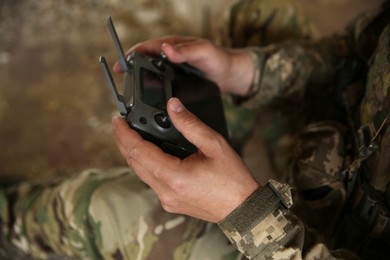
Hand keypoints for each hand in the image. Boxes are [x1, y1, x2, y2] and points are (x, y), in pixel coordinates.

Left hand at [112, 97, 259, 222]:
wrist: (242, 208)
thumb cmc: (232, 179)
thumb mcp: (214, 144)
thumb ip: (190, 124)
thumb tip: (173, 106)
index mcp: (174, 176)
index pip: (138, 151)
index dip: (124, 134)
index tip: (117, 120)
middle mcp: (165, 191)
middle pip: (133, 162)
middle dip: (124, 142)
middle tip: (120, 125)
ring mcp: (166, 199)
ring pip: (140, 173)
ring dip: (133, 154)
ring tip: (132, 135)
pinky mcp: (170, 203)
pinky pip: (150, 181)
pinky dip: (145, 165)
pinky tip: (149, 154)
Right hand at [113, 36, 254, 95]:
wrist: (231, 76)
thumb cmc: (220, 59)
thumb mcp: (204, 51)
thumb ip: (186, 51)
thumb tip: (166, 48)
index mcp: (173, 46)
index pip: (147, 48)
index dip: (131, 56)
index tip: (120, 65)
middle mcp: (169, 58)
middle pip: (145, 64)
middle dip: (132, 72)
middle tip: (121, 84)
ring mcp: (172, 72)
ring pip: (151, 78)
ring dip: (141, 85)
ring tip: (132, 97)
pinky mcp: (176, 84)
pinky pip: (161, 88)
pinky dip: (153, 94)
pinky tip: (150, 105)